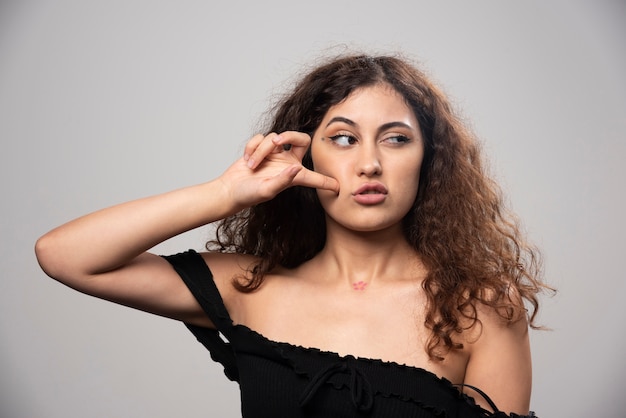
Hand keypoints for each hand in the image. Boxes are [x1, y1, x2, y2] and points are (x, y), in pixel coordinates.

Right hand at [219, 131, 338, 208]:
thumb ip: (283, 180)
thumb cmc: (248, 195)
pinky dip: (253, 147)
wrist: (229, 189)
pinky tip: (247, 158)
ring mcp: (275, 155)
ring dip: (261, 149)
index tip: (339, 187)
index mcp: (293, 176)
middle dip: (291, 135)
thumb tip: (297, 168)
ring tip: (252, 164)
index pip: (314, 177)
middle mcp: (288, 163)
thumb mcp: (267, 190)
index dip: (325, 181)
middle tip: (277, 142)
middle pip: (302, 139)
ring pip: (275, 138)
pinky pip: (261, 137)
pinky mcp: (261, 149)